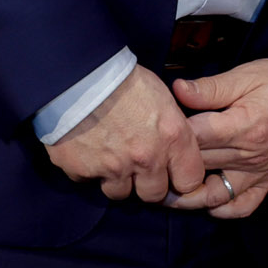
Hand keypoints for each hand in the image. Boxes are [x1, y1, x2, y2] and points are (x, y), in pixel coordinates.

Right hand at [44, 65, 207, 203]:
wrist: (78, 72)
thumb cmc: (122, 77)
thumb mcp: (161, 96)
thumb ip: (171, 129)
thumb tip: (173, 145)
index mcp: (172, 138)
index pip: (190, 182)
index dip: (180, 179)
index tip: (172, 174)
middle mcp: (146, 158)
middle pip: (154, 195)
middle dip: (146, 183)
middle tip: (136, 165)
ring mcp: (113, 168)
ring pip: (119, 193)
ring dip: (116, 179)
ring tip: (108, 155)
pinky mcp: (82, 170)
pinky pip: (87, 180)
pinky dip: (86, 169)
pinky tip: (85, 147)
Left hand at [169, 58, 267, 219]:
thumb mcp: (248, 74)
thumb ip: (211, 88)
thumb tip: (177, 89)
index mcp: (244, 126)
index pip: (194, 137)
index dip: (171, 133)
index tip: (156, 126)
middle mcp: (250, 155)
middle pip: (197, 166)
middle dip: (169, 165)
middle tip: (149, 157)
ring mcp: (259, 173)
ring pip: (214, 195)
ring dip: (187, 197)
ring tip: (164, 189)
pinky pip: (242, 206)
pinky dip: (222, 210)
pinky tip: (205, 202)